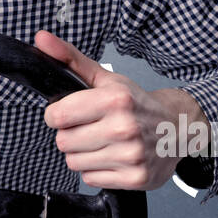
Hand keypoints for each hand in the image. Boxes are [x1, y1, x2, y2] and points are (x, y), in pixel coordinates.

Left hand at [33, 30, 205, 190]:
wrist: (177, 127)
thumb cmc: (136, 103)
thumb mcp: (105, 78)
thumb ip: (70, 58)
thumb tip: (40, 38)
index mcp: (115, 99)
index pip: (58, 116)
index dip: (55, 115)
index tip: (66, 113)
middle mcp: (124, 127)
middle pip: (63, 142)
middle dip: (70, 135)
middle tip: (88, 128)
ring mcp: (131, 155)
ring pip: (74, 163)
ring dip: (81, 154)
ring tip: (100, 142)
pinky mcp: (135, 178)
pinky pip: (90, 179)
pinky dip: (95, 170)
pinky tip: (110, 156)